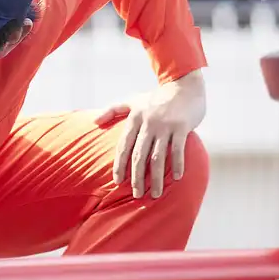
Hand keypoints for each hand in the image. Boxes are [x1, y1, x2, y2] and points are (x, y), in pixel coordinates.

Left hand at [97, 69, 206, 198]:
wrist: (183, 84)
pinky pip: (177, 150)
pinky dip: (177, 165)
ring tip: (155, 194)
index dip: (119, 165)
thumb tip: (94, 122)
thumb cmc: (157, 97)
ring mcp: (165, 125)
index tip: (117, 182)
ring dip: (155, 178)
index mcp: (134, 118)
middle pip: (139, 155)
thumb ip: (113, 110)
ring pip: (157, 157)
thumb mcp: (133, 100)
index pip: (123, 146)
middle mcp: (148, 123)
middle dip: (136, 177)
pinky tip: (176, 178)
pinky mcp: (182, 127)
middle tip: (136, 194)